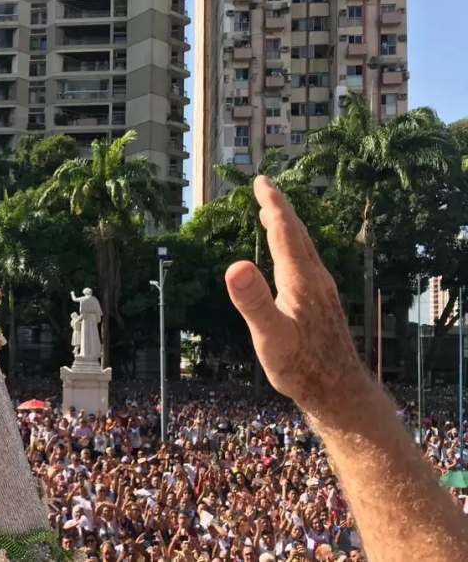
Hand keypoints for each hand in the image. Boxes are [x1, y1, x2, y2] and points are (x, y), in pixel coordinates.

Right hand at [225, 176, 363, 409]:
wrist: (338, 391)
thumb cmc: (301, 367)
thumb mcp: (269, 336)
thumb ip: (253, 301)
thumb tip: (234, 265)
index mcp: (300, 279)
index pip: (284, 231)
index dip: (271, 205)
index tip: (260, 182)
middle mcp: (315, 278)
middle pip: (298, 233)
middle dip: (280, 207)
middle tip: (264, 186)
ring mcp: (322, 290)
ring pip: (305, 247)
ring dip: (287, 226)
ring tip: (272, 214)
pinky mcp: (323, 303)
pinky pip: (307, 261)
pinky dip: (293, 246)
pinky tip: (289, 259)